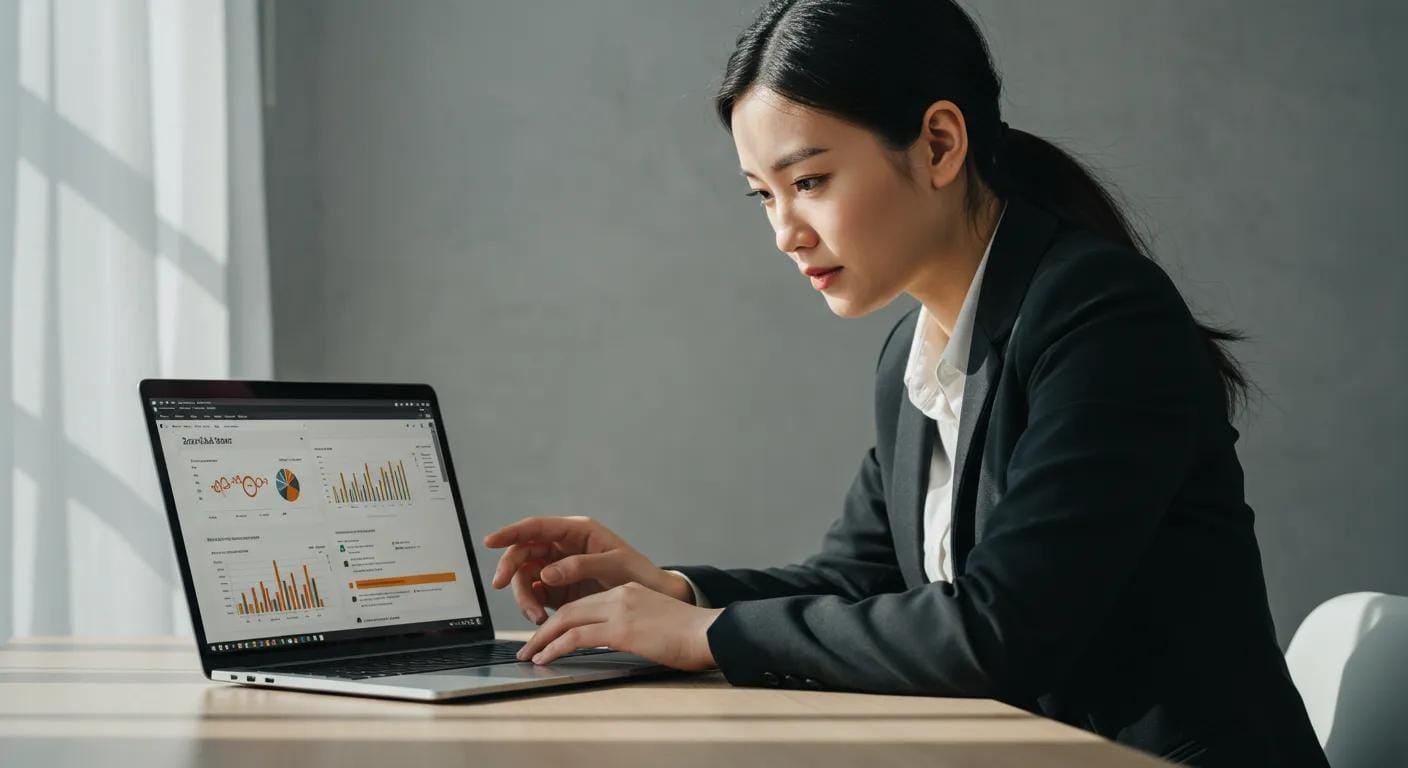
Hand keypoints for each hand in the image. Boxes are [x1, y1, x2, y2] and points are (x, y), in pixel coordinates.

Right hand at [483, 515, 694, 623]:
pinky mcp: (560, 591)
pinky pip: (535, 596)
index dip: (511, 532)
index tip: (490, 541)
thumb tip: (546, 573)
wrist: (654, 598)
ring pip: (526, 577)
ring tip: (537, 616)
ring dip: (524, 596)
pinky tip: (541, 619)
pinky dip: (532, 607)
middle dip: (511, 569)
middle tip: (502, 585)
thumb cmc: (639, 573)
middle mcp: (564, 548)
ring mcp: (559, 569)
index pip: (537, 527)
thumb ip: (579, 566)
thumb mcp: (614, 565)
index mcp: (577, 532)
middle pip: (524, 552)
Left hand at [515, 581, 723, 668]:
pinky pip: (577, 637)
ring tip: (530, 656)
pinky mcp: (621, 628)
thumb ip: (631, 624)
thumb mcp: (654, 621)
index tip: (547, 636)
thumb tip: (614, 641)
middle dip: (544, 629)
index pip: (584, 604)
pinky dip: (556, 648)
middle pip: (569, 610)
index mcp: (627, 591)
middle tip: (528, 647)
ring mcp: (619, 610)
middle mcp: (619, 595)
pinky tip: (546, 658)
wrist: (709, 633)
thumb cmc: (689, 635)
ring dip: (543, 640)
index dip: (560, 621)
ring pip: (567, 620)